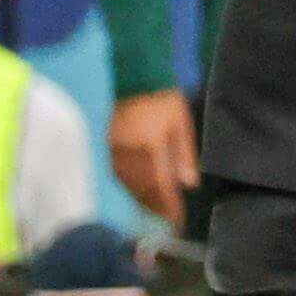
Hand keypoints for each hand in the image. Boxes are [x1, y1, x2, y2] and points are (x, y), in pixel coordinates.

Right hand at [108, 89, 199, 223]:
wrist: (131, 74)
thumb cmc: (161, 97)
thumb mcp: (180, 123)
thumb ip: (184, 154)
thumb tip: (189, 184)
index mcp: (150, 148)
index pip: (160, 187)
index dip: (169, 207)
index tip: (177, 221)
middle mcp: (129, 154)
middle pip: (142, 190)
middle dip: (155, 206)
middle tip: (167, 217)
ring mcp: (115, 151)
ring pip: (128, 185)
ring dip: (142, 199)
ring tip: (154, 208)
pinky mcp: (106, 146)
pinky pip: (118, 175)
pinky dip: (130, 186)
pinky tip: (137, 189)